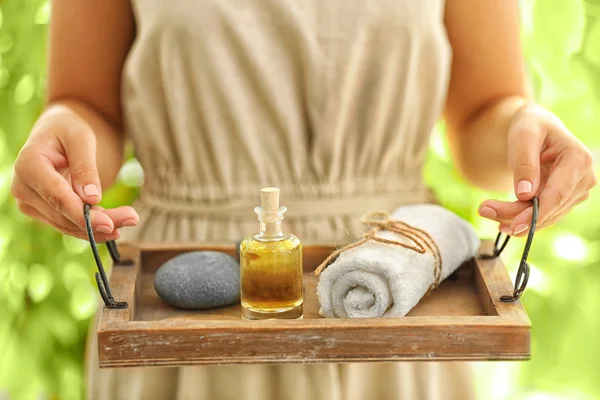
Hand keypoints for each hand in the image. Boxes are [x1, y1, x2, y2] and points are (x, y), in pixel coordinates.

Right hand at [10, 105, 138, 241]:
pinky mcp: (42, 211)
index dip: (83, 214)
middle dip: (99, 221)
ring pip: (67, 225)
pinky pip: (68, 224)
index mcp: (28, 164)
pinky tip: (114, 225)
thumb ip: (85, 167)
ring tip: (129, 219)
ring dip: (99, 228)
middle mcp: (23, 187)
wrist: (56, 133)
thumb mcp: (81, 139)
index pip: (57, 197)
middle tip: (133, 218)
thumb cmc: (68, 129)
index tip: (110, 223)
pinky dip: (91, 227)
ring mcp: (30, 202)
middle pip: (65, 215)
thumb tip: (92, 198)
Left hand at [477, 103, 596, 236]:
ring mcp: (576, 191)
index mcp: (577, 159)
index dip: (536, 213)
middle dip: (517, 215)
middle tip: (483, 210)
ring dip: (515, 219)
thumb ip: (525, 163)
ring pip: (545, 216)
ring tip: (485, 210)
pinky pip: (543, 215)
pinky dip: (521, 218)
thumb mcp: (523, 136)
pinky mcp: (564, 199)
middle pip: (549, 208)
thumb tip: (525, 194)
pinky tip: (500, 218)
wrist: (534, 127)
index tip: (512, 225)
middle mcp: (583, 178)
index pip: (557, 194)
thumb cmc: (529, 125)